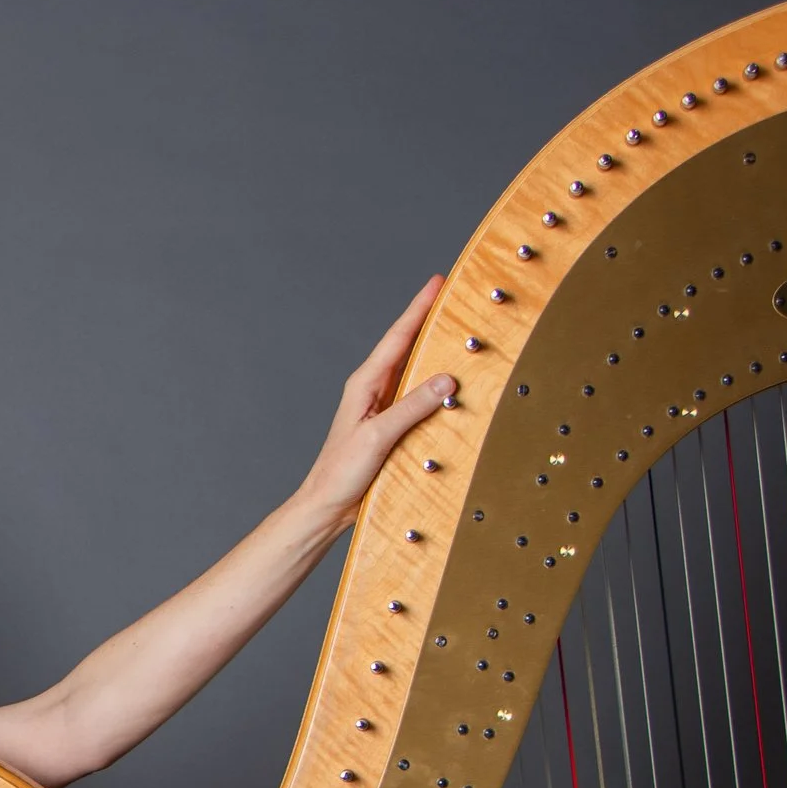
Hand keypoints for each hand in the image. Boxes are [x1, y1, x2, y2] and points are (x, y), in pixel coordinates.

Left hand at [289, 276, 460, 530]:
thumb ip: (412, 407)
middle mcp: (373, 390)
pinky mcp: (391, 426)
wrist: (328, 505)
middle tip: (453, 295)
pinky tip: (451, 381)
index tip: (436, 282)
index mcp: (365, 384)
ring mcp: (382, 407)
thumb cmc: (342, 472)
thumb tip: (446, 379)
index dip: (418, 309)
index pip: (397, 338)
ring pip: (414, 370)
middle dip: (429, 320)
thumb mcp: (378, 436)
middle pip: (407, 346)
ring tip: (458, 328)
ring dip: (434, 350)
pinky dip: (435, 383)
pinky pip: (418, 396)